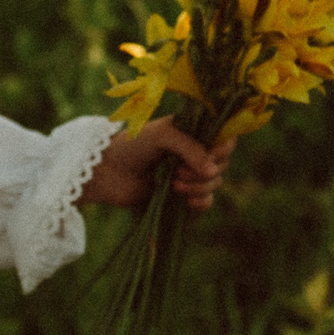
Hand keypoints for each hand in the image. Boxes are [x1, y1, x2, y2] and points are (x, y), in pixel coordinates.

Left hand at [77, 116, 235, 211]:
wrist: (108, 172)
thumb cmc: (132, 145)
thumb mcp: (162, 136)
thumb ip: (190, 148)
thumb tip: (212, 171)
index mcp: (193, 132)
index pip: (225, 137)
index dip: (224, 147)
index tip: (212, 154)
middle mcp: (195, 152)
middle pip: (221, 164)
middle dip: (204, 171)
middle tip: (178, 170)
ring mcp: (190, 175)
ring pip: (214, 183)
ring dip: (198, 187)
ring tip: (173, 184)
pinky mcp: (183, 196)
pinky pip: (206, 202)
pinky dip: (201, 203)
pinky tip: (187, 202)